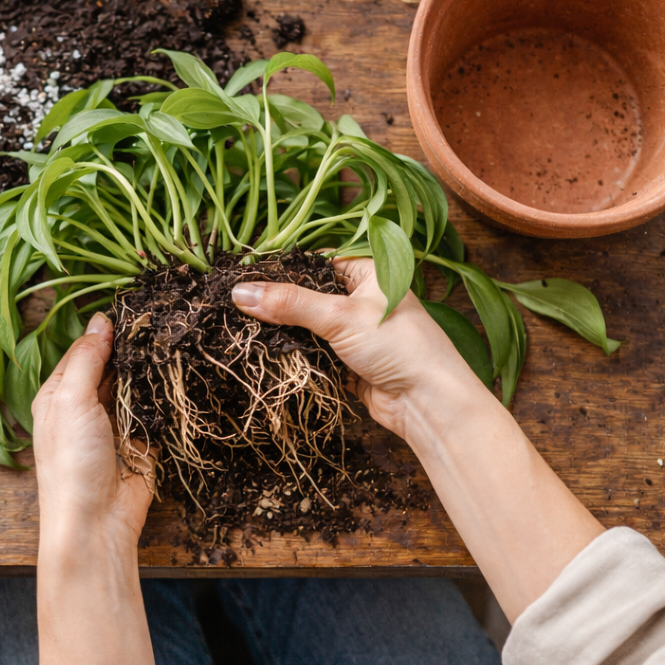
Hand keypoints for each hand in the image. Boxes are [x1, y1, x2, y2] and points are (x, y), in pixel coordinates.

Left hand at [32, 313, 154, 564]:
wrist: (97, 522)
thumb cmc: (71, 463)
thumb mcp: (70, 401)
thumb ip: (86, 359)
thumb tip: (101, 319)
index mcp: (59, 395)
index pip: (83, 350)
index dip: (105, 331)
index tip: (135, 307)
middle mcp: (86, 406)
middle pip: (112, 365)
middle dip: (132, 347)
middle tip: (162, 319)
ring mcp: (116, 423)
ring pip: (136, 385)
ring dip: (151, 369)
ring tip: (176, 338)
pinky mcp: (143, 440)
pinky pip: (156, 409)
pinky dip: (166, 395)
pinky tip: (182, 371)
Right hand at [231, 258, 477, 439]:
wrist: (427, 402)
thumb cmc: (397, 345)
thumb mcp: (339, 316)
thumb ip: (289, 304)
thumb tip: (240, 291)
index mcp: (367, 271)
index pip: (313, 262)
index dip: (280, 270)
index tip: (242, 278)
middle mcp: (361, 298)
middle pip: (307, 296)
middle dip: (278, 305)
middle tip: (237, 308)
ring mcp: (355, 331)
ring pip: (308, 326)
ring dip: (285, 333)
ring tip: (245, 331)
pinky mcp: (349, 361)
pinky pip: (314, 352)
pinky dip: (296, 355)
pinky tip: (268, 355)